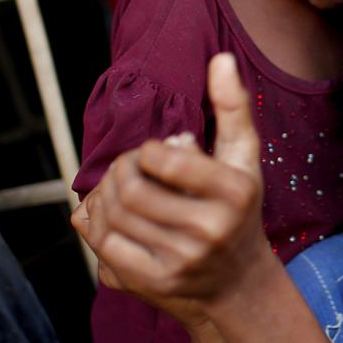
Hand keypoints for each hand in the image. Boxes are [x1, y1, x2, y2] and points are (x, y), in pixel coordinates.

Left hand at [83, 53, 271, 312]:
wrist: (240, 283)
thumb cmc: (239, 209)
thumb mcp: (244, 157)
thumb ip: (233, 107)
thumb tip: (221, 58)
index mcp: (237, 190)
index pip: (163, 159)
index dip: (147, 152)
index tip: (156, 155)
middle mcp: (213, 229)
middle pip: (132, 190)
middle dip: (120, 173)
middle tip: (128, 172)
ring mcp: (184, 260)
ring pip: (114, 217)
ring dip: (105, 199)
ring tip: (119, 194)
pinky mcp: (159, 284)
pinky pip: (106, 248)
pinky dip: (99, 229)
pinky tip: (113, 222)